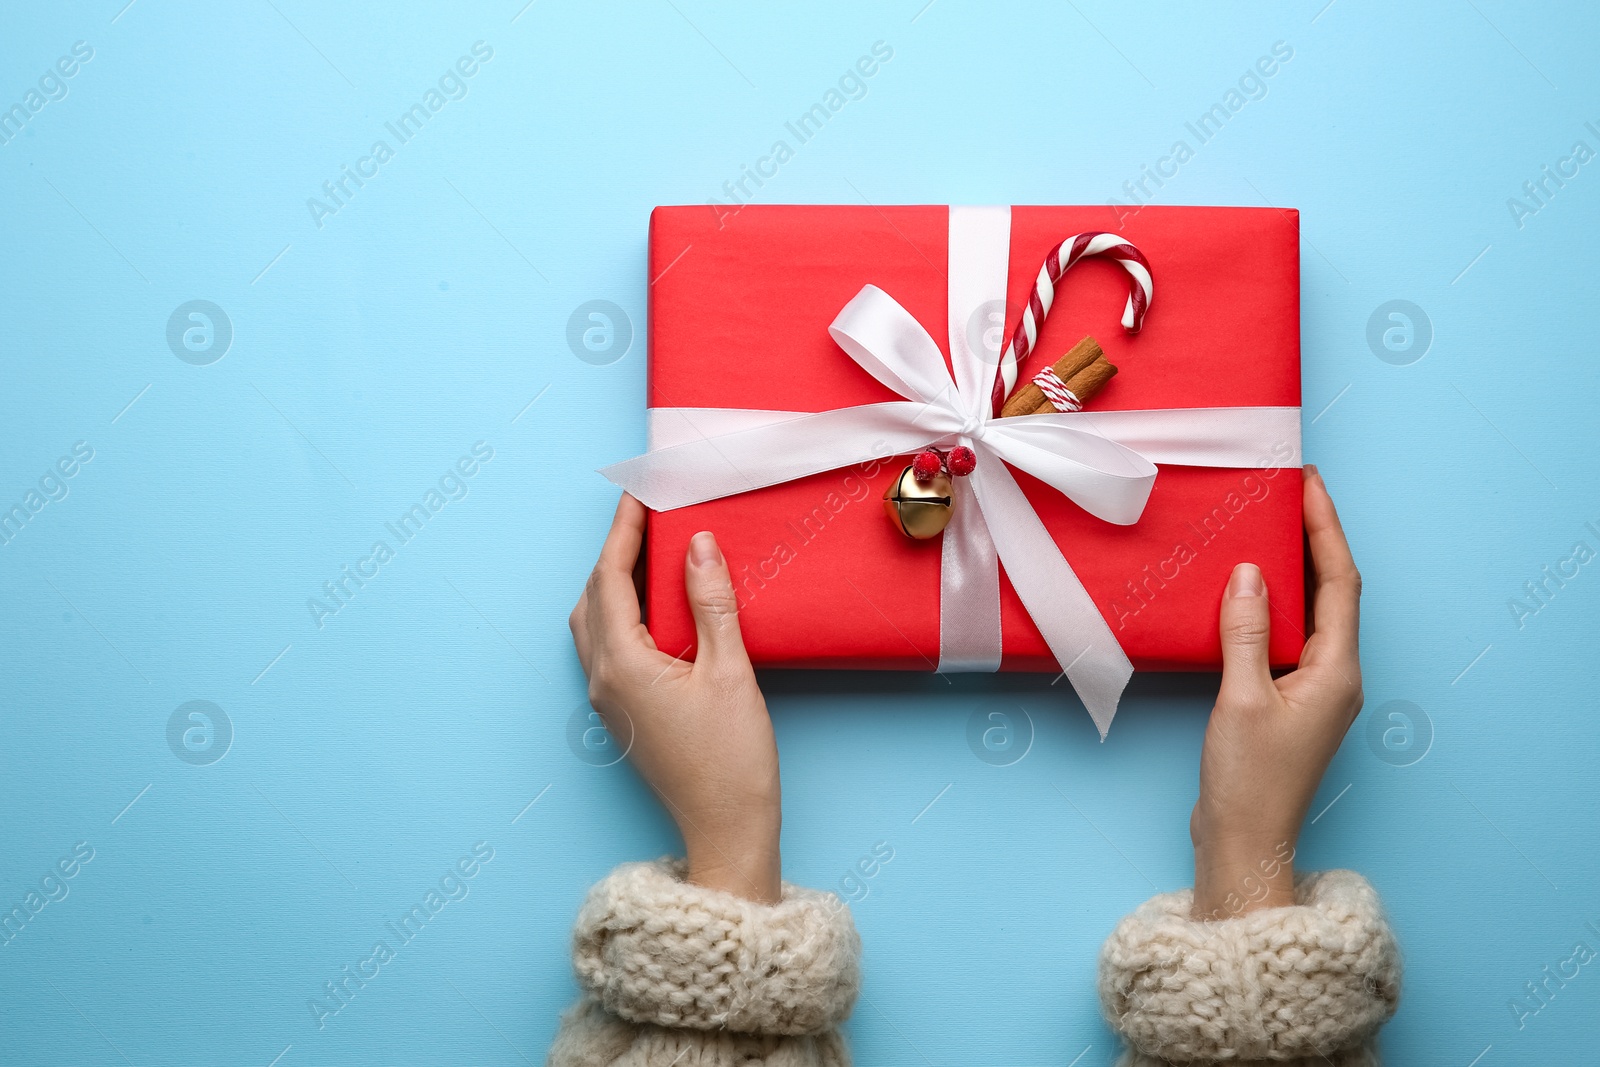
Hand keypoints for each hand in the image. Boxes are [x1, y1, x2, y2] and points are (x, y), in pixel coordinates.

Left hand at [569, 494, 781, 903]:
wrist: (726, 832)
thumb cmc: (731, 761)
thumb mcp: (730, 672)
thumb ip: (711, 603)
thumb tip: (696, 545)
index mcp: (622, 665)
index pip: (611, 578)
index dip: (623, 531)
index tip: (639, 493)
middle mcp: (602, 679)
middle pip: (593, 596)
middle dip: (616, 550)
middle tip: (647, 514)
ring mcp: (607, 699)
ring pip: (595, 622)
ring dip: (615, 581)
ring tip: (651, 550)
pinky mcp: (622, 712)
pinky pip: (608, 645)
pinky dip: (623, 611)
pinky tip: (656, 604)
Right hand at [1190, 466, 1362, 919]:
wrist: (1243, 843)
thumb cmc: (1247, 781)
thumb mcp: (1241, 698)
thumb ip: (1247, 632)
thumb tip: (1248, 571)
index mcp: (1337, 672)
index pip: (1338, 582)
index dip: (1324, 529)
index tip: (1306, 485)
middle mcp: (1336, 677)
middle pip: (1331, 592)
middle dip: (1312, 539)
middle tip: (1285, 493)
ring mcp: (1314, 690)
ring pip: (1310, 613)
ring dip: (1291, 570)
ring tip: (1264, 527)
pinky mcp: (1288, 702)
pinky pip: (1287, 637)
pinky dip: (1271, 605)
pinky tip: (1244, 592)